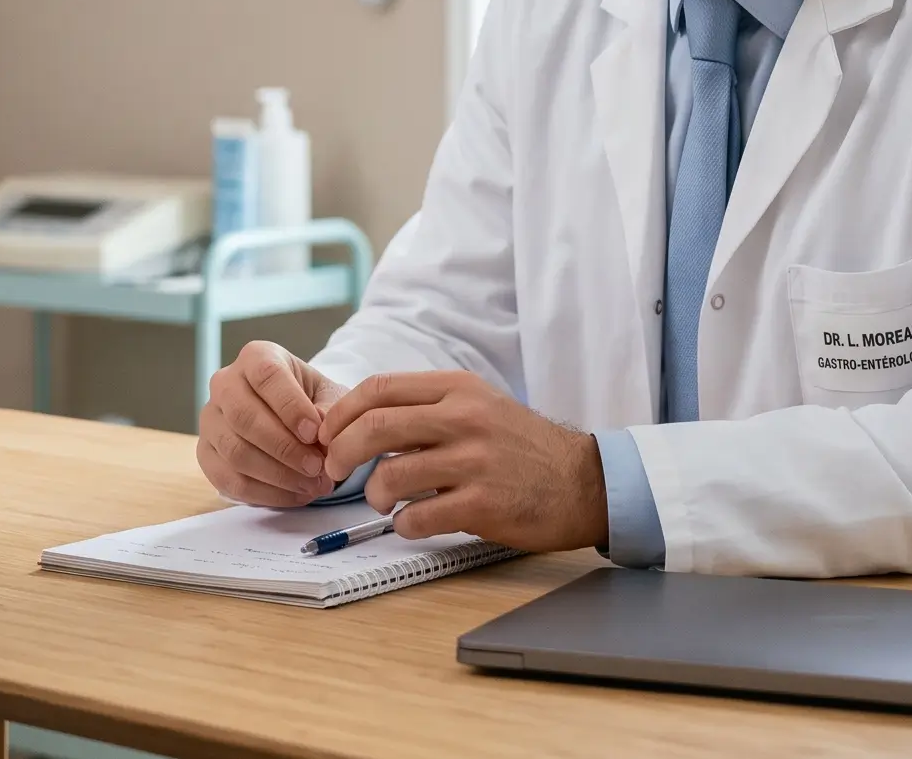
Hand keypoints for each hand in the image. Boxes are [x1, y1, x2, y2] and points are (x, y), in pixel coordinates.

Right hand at [196, 341, 351, 505]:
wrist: (294, 419)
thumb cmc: (312, 402)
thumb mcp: (329, 396)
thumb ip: (330, 409)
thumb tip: (321, 429)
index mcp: (256, 358)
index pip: (266, 375)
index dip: (290, 406)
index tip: (314, 433)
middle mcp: (225, 383)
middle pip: (243, 416)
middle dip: (284, 448)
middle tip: (316, 467)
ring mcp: (210, 419)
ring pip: (234, 451)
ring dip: (277, 474)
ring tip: (312, 485)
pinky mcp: (205, 452)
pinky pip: (228, 479)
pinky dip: (265, 494)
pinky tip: (295, 495)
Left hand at [316, 371, 607, 551]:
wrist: (584, 481)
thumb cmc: (522, 447)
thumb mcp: (479, 406)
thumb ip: (427, 407)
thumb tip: (361, 423)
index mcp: (458, 388)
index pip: (379, 388)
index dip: (342, 413)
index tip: (328, 434)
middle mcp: (464, 418)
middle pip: (375, 426)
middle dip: (341, 452)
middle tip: (335, 469)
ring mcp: (475, 461)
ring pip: (391, 474)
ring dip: (373, 493)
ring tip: (383, 501)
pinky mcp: (484, 503)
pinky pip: (419, 516)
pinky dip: (404, 523)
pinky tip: (412, 522)